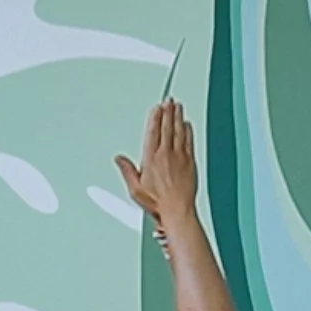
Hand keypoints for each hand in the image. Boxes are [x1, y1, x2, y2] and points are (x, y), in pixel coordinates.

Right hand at [114, 99, 197, 224]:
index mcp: (151, 159)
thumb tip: (119, 159)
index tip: (156, 107)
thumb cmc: (158, 203)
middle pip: (167, 127)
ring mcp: (180, 157)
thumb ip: (128, 171)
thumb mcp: (136, 189)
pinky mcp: (190, 162)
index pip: (153, 131)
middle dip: (167, 112)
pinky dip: (188, 130)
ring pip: (179, 131)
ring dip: (178, 117)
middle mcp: (166, 155)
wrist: (178, 210)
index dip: (155, 117)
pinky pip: (189, 141)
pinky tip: (187, 124)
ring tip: (177, 106)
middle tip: (168, 100)